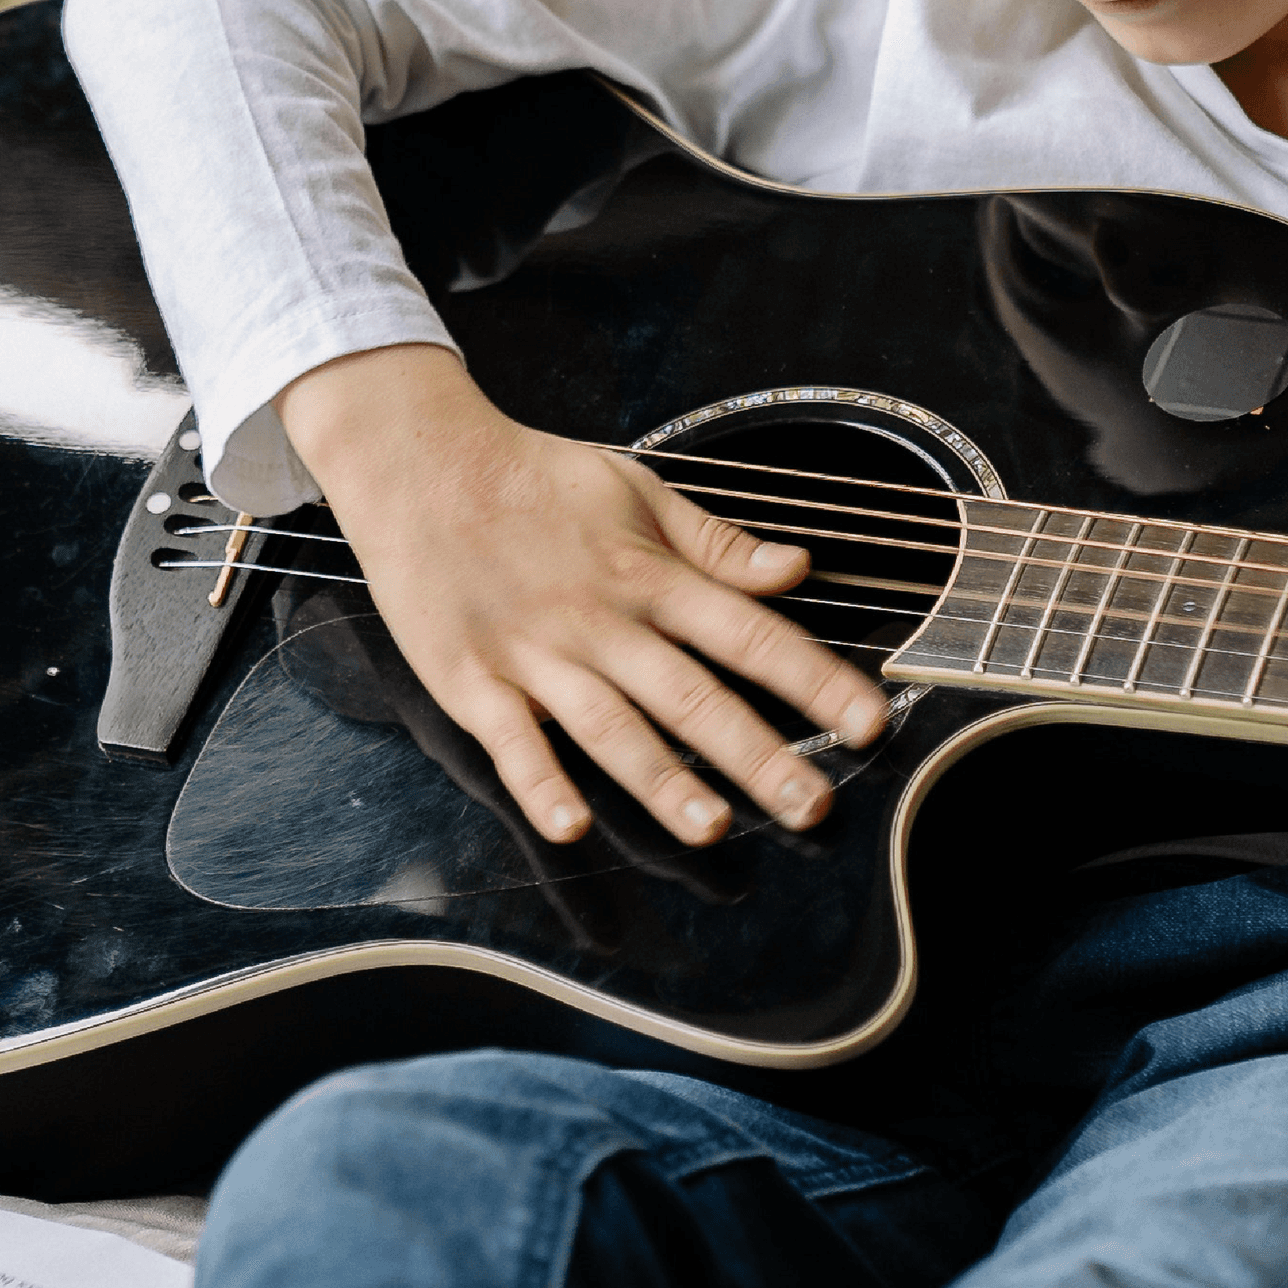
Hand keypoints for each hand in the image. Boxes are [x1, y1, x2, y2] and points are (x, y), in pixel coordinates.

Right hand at [282, 343, 892, 848]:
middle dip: (757, 754)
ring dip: (661, 780)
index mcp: (648, 574)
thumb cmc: (531, 478)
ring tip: (712, 826)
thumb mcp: (635, 489)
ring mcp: (535, 653)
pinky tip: (570, 825)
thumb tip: (796, 568)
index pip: (748, 632)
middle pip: (691, 695)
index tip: (869, 721)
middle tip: (813, 805)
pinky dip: (539, 782)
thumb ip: (715, 542)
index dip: (814, 678)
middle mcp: (601, 619)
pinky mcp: (471, 677)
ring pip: (610, 726)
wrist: (418, 460)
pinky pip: (511, 739)